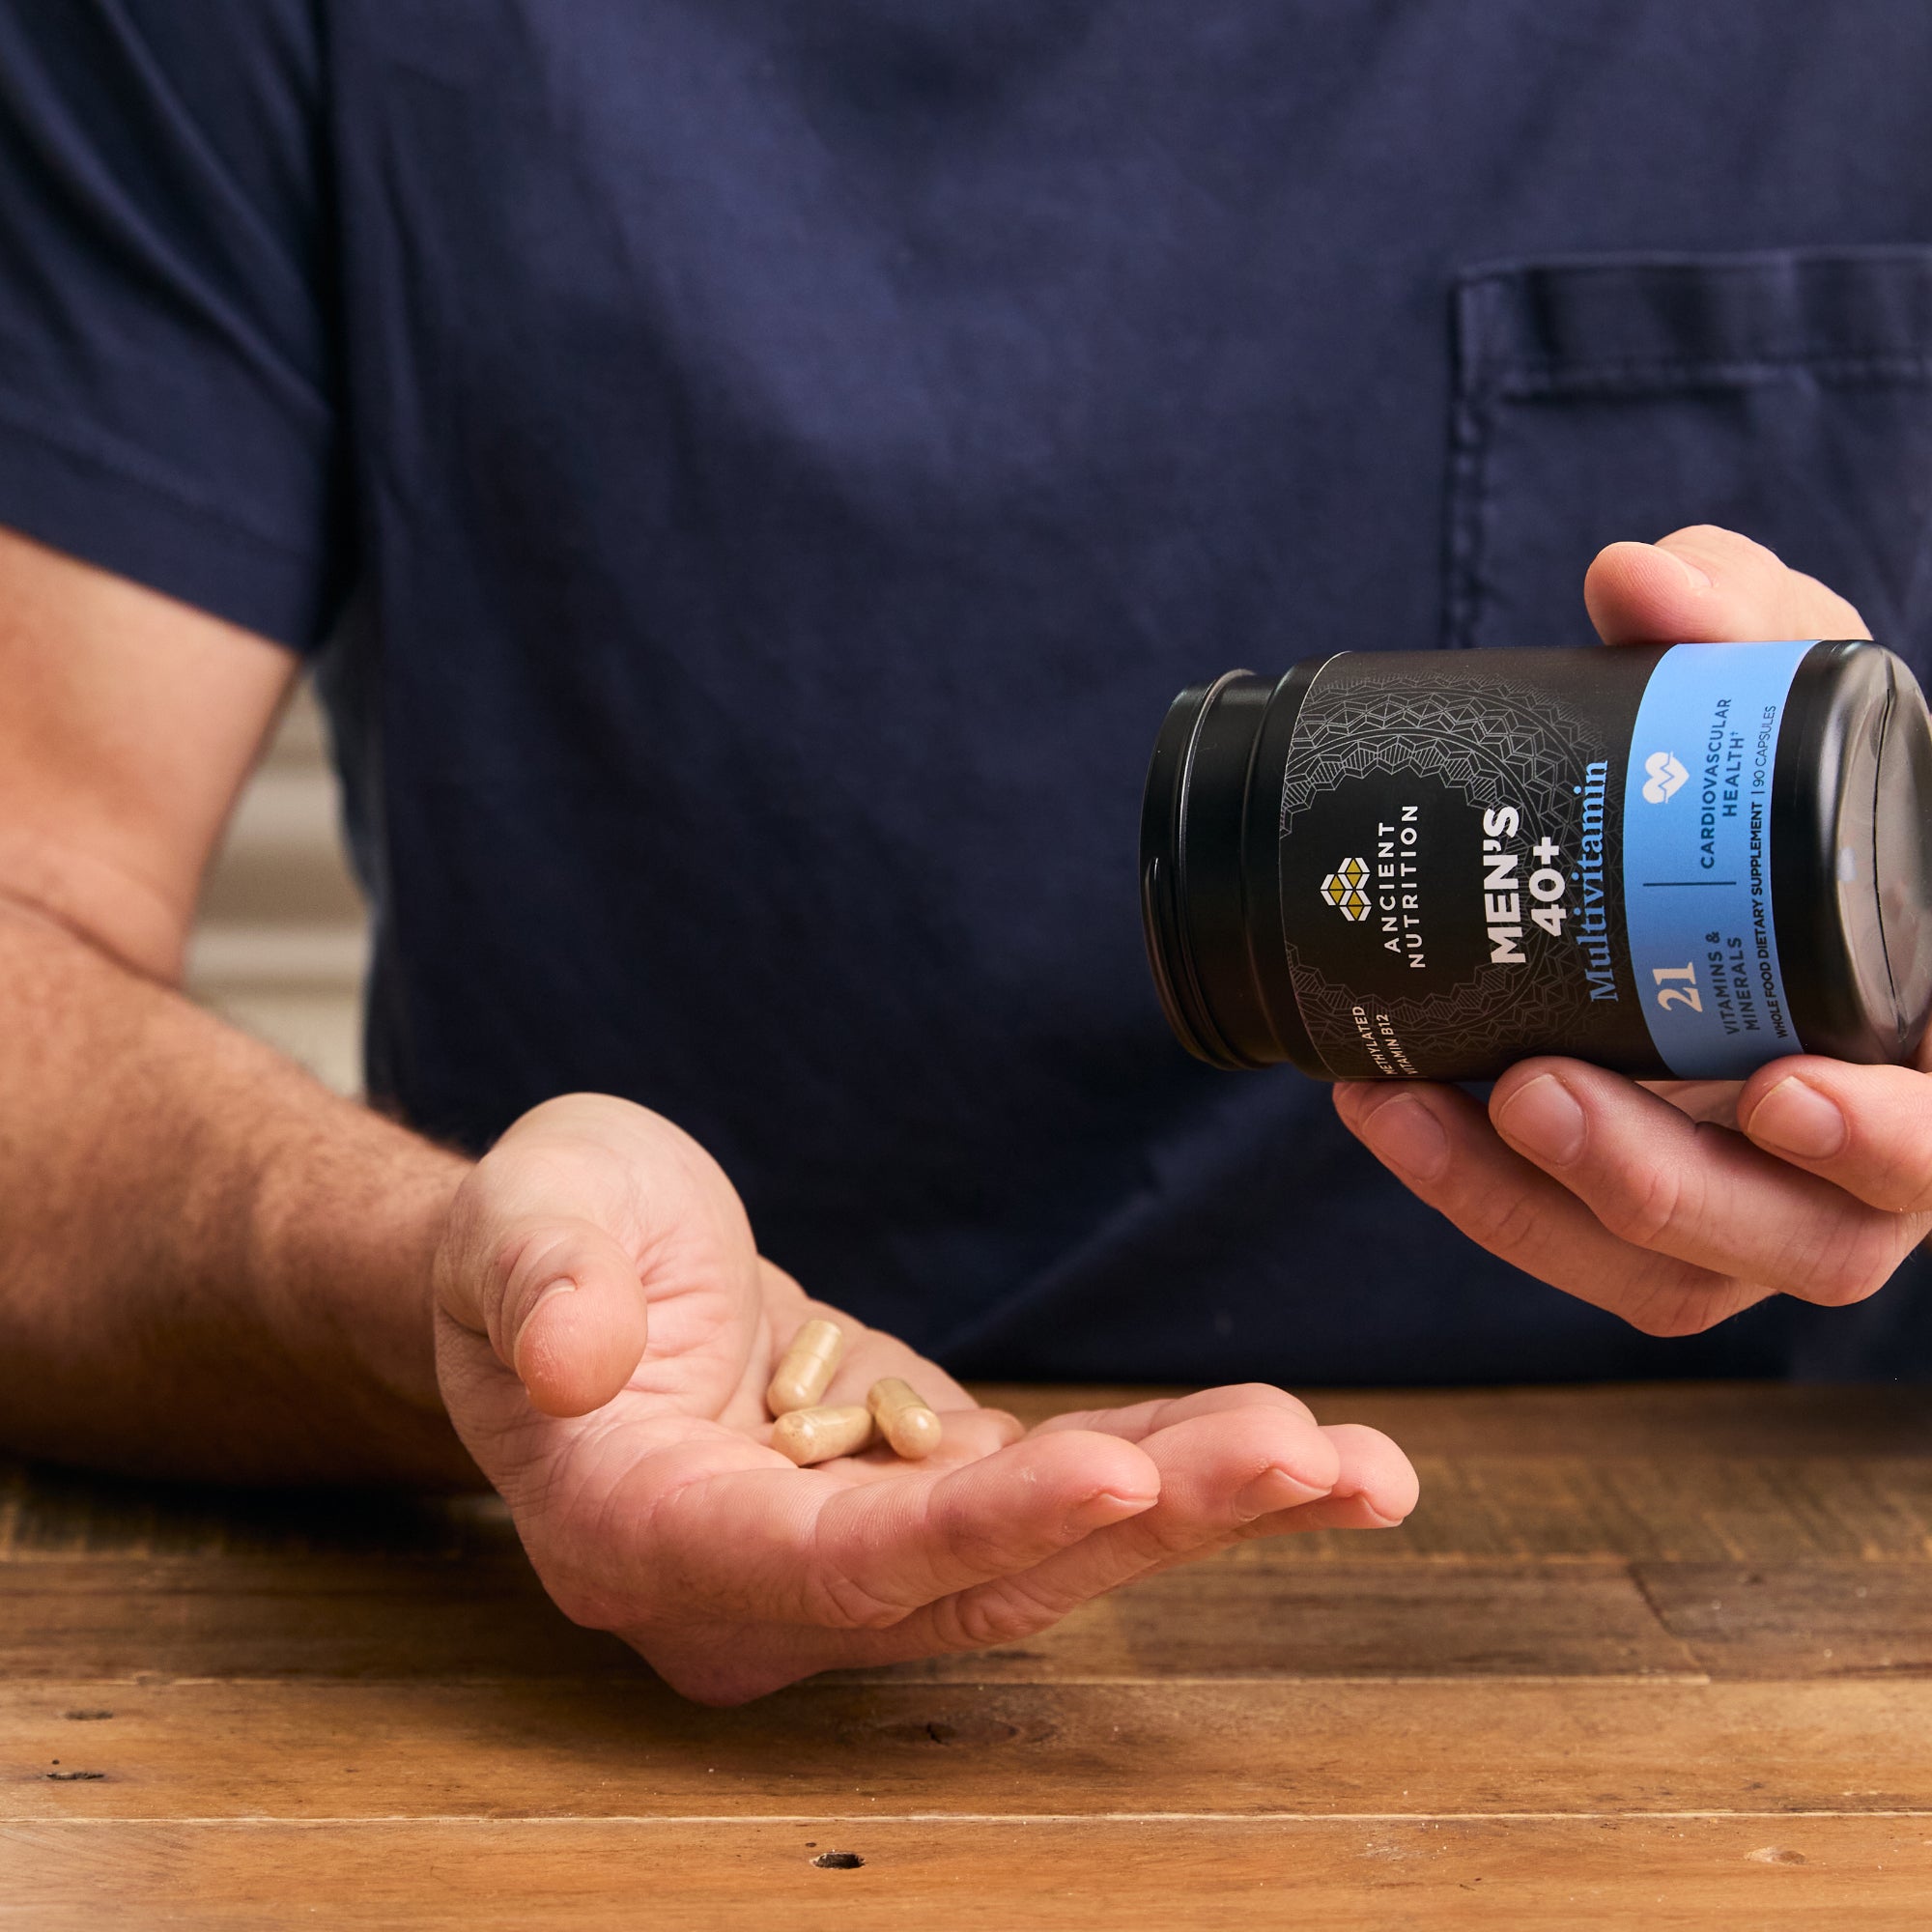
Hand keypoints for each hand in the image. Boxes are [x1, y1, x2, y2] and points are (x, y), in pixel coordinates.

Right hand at [434, 1094, 1416, 1702]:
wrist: (587, 1259)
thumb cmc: (542, 1234)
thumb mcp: (525, 1220)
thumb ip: (537, 1283)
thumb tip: (570, 1355)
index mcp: (648, 1536)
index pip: (830, 1563)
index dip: (976, 1530)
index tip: (1115, 1476)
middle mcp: (761, 1585)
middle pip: (976, 1579)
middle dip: (1150, 1520)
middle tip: (1317, 1460)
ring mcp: (849, 1549)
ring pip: (1042, 1554)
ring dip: (1199, 1505)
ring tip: (1360, 1467)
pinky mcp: (916, 1495)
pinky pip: (1054, 1495)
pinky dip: (1166, 1468)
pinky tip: (1289, 1443)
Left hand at [1336, 525, 1931, 1336]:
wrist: (1723, 870)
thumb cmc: (1800, 800)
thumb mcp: (1796, 697)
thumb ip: (1749, 629)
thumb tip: (1635, 575)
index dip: (1892, 1139)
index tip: (1778, 1091)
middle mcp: (1867, 1148)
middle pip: (1808, 1240)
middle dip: (1667, 1186)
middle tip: (1536, 1094)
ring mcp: (1756, 1199)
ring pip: (1674, 1274)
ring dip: (1531, 1206)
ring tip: (1412, 1109)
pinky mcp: (1647, 1214)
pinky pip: (1570, 1246)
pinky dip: (1473, 1190)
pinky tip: (1380, 1102)